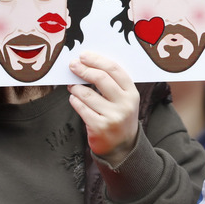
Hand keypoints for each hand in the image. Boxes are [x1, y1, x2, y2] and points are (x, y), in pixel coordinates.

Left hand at [68, 51, 139, 165]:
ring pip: (87, 94)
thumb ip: (112, 83)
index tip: (84, 56)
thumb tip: (88, 64)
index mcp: (132, 92)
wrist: (122, 147)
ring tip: (72, 86)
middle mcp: (125, 104)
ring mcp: (113, 116)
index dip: (97, 60)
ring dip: (76, 87)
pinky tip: (74, 99)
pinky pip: (81, 108)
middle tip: (73, 65)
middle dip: (84, 69)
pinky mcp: (99, 127)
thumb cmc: (119, 117)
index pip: (114, 69)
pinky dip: (74, 101)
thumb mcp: (124, 99)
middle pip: (101, 78)